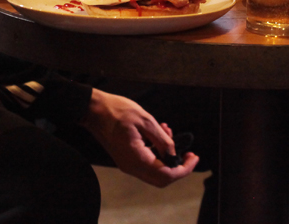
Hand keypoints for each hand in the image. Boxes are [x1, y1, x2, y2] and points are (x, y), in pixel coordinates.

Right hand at [81, 88, 198, 185]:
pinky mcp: (126, 159)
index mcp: (137, 158)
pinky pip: (147, 163)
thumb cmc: (118, 110)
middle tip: (189, 153)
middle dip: (179, 168)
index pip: (166, 174)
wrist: (94, 110)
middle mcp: (131, 167)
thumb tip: (174, 153)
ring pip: (155, 172)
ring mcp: (128, 164)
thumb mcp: (145, 120)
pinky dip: (158, 153)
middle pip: (161, 179)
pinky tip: (160, 134)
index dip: (184, 169)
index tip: (194, 157)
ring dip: (168, 157)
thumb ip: (162, 139)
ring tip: (170, 132)